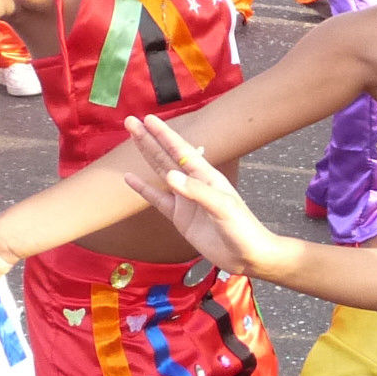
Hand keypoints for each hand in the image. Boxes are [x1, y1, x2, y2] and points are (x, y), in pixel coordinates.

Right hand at [119, 115, 287, 276]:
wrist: (247, 256)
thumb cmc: (242, 229)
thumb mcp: (223, 207)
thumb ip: (197, 192)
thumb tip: (169, 177)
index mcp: (207, 176)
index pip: (182, 150)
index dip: (165, 135)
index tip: (149, 119)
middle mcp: (194, 184)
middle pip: (166, 156)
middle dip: (149, 138)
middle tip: (131, 121)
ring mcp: (185, 200)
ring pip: (160, 172)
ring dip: (146, 155)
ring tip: (132, 139)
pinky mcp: (179, 217)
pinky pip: (156, 199)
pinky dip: (143, 188)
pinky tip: (129, 178)